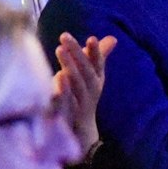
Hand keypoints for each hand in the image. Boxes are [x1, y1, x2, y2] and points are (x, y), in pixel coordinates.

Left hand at [53, 33, 113, 156]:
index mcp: (96, 80)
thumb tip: (113, 38)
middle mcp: (91, 92)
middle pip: (86, 72)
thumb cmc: (84, 97)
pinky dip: (60, 92)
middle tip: (64, 36)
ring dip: (69, 68)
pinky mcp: (66, 115)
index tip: (92, 38)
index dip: (96, 52)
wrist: (81, 132)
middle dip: (77, 54)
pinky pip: (64, 104)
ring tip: (60, 50)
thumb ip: (99, 57)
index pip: (98, 64)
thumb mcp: (93, 77)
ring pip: (76, 86)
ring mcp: (80, 104)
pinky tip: (54, 79)